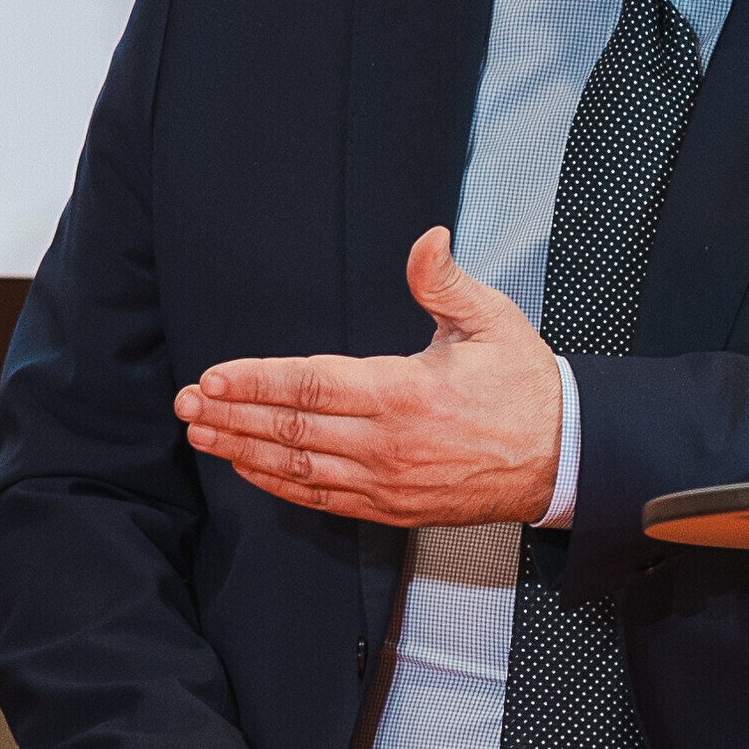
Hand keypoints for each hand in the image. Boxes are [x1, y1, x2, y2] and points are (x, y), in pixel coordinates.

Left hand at [177, 226, 564, 525]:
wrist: (562, 458)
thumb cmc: (525, 387)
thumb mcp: (493, 321)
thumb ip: (445, 282)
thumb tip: (427, 240)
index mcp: (406, 392)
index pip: (311, 385)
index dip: (256, 381)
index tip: (213, 376)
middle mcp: (388, 443)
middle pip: (290, 429)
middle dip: (231, 415)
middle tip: (186, 404)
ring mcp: (386, 481)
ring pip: (296, 467)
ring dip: (241, 450)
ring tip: (200, 434)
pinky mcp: (391, 508)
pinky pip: (320, 498)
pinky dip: (277, 484)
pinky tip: (248, 468)